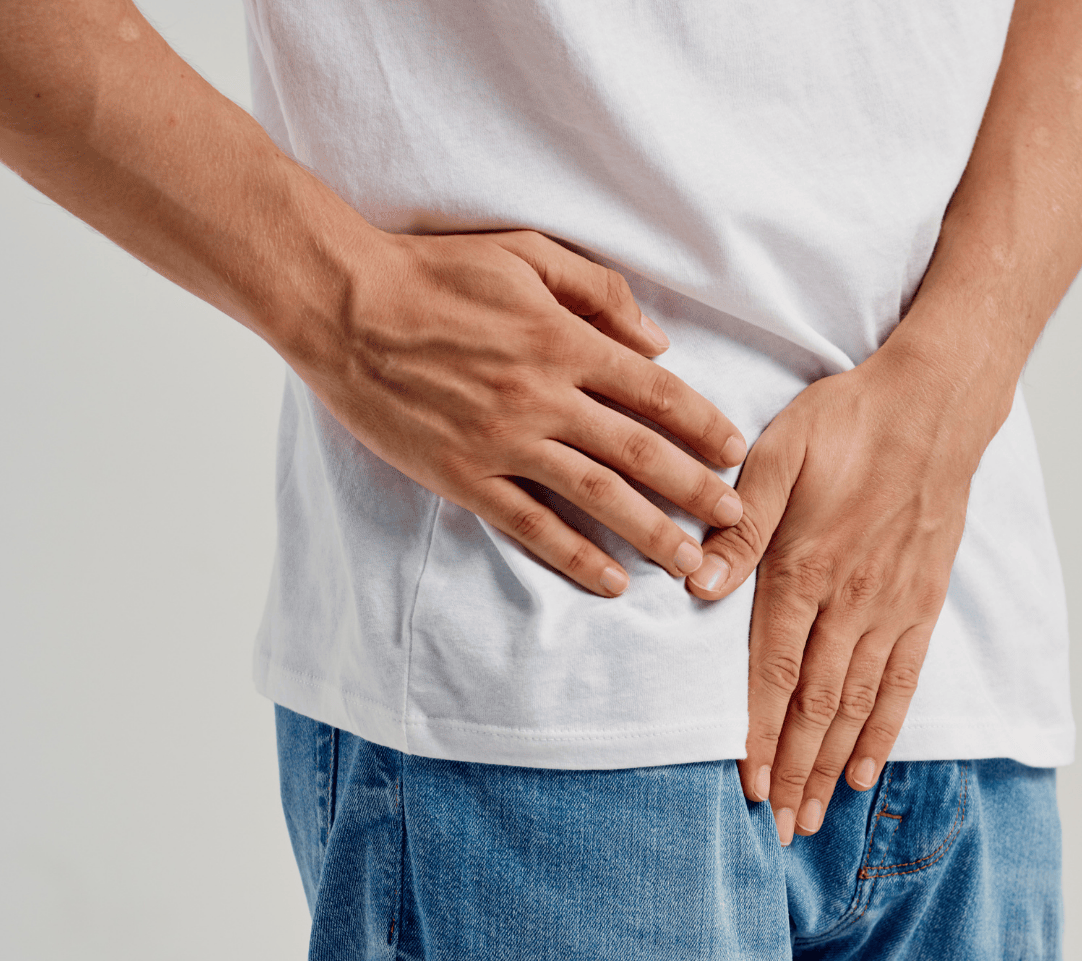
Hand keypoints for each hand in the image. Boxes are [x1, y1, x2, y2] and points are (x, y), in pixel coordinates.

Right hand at [290, 229, 746, 593]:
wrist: (339, 303)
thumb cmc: (434, 271)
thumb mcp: (524, 254)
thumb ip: (599, 292)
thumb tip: (659, 342)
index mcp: (564, 341)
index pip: (656, 392)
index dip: (704, 426)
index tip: (736, 453)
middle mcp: (543, 396)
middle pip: (640, 452)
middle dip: (696, 490)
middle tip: (736, 521)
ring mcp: (503, 440)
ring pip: (596, 495)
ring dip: (651, 532)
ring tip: (690, 562)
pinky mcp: (462, 474)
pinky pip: (530, 523)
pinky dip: (575, 554)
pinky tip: (610, 579)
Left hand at [686, 345, 1005, 843]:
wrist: (937, 404)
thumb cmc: (851, 419)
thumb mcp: (779, 452)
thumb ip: (739, 524)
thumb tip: (696, 583)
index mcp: (805, 566)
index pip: (775, 669)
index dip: (758, 732)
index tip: (745, 784)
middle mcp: (851, 600)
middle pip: (816, 704)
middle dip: (794, 770)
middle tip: (778, 827)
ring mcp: (892, 607)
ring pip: (857, 703)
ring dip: (833, 764)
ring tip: (814, 814)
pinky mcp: (923, 603)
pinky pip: (903, 680)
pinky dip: (884, 728)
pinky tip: (867, 768)